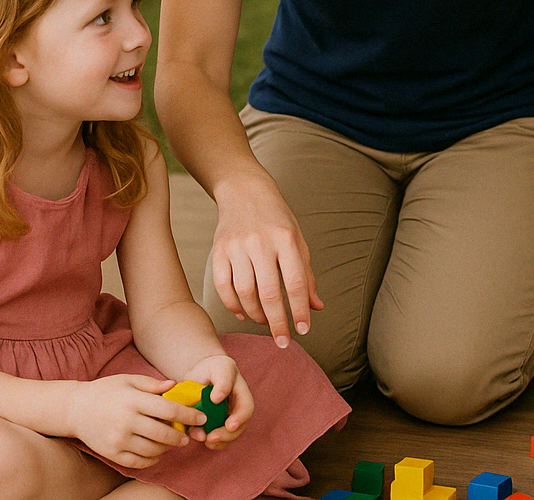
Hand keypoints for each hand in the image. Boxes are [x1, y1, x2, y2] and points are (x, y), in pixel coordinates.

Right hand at [67, 375, 184, 468]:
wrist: (75, 409)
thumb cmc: (105, 391)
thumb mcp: (128, 380)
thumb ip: (152, 384)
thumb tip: (175, 385)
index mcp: (133, 400)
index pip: (168, 410)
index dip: (188, 415)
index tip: (201, 418)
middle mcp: (126, 421)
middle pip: (163, 433)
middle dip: (181, 436)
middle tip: (188, 435)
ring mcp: (118, 439)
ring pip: (153, 450)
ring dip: (167, 448)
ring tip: (171, 442)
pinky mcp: (112, 453)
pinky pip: (139, 462)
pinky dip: (152, 460)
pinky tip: (156, 453)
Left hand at [177, 354, 254, 449]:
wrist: (201, 374)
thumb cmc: (214, 368)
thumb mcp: (220, 367)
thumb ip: (222, 380)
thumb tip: (217, 398)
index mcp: (242, 394)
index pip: (246, 409)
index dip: (240, 419)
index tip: (230, 425)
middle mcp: (237, 410)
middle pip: (238, 428)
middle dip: (225, 436)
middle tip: (210, 438)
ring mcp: (226, 420)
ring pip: (226, 438)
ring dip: (214, 441)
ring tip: (199, 437)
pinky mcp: (214, 427)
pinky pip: (214, 440)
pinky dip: (206, 441)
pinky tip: (195, 436)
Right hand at [210, 178, 322, 347]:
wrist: (244, 191)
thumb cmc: (277, 219)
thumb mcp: (297, 240)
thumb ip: (306, 274)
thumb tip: (316, 308)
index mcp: (286, 239)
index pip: (296, 282)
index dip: (300, 310)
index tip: (304, 330)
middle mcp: (260, 242)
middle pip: (270, 293)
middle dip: (278, 323)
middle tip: (284, 342)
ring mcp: (237, 246)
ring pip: (245, 293)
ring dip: (256, 315)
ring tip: (265, 322)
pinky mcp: (218, 250)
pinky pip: (223, 286)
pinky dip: (233, 305)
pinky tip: (243, 313)